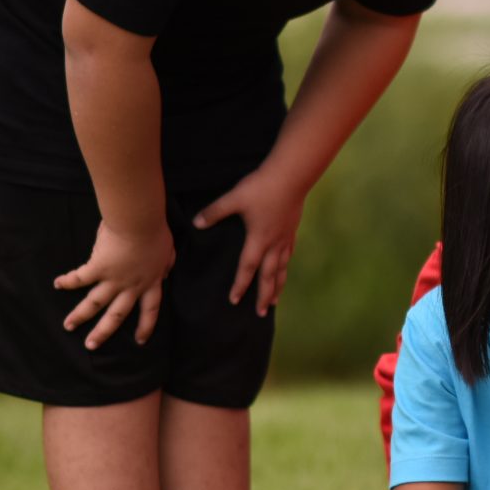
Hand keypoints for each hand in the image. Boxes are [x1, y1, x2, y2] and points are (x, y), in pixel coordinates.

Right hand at [53, 219, 175, 349]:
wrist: (140, 223)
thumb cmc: (156, 232)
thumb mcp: (168, 252)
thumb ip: (166, 264)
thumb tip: (166, 272)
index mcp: (150, 282)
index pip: (150, 310)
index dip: (146, 326)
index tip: (140, 341)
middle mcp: (131, 286)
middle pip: (117, 315)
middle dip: (103, 332)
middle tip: (91, 345)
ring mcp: (114, 279)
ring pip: (94, 303)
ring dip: (79, 315)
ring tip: (67, 326)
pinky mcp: (98, 268)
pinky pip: (80, 278)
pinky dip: (67, 281)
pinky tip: (57, 284)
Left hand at [192, 166, 307, 316]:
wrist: (291, 176)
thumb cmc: (262, 187)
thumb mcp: (234, 198)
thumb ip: (215, 212)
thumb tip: (197, 223)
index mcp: (258, 239)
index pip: (247, 268)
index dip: (240, 285)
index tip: (234, 301)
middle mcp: (273, 244)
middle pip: (269, 276)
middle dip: (264, 295)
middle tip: (261, 313)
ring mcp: (285, 238)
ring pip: (282, 268)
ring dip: (278, 286)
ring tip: (276, 301)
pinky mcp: (292, 230)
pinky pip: (288, 254)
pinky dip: (285, 266)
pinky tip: (285, 268)